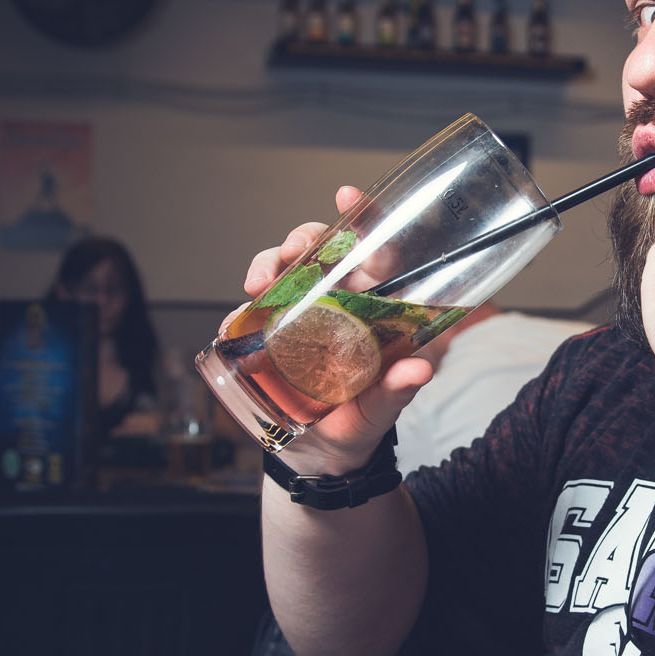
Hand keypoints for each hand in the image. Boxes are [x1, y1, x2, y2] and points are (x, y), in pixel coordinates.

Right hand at [240, 186, 433, 475]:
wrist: (319, 458)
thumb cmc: (359, 422)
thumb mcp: (381, 410)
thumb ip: (398, 389)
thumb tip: (420, 369)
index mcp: (369, 305)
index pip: (369, 251)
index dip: (362, 218)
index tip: (348, 197)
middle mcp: (332, 300)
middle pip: (317, 248)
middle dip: (304, 236)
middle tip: (298, 248)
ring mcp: (294, 314)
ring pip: (279, 269)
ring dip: (267, 264)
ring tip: (260, 283)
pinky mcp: (263, 334)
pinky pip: (247, 312)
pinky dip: (237, 312)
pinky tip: (234, 322)